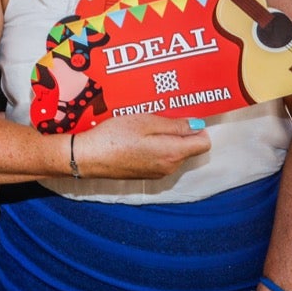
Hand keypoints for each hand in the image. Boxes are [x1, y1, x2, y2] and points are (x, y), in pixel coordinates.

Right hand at [71, 114, 211, 179]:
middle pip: (189, 148)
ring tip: (145, 126)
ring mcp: (158, 173)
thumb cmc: (114, 136)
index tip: (185, 116)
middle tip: (159, 116)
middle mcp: (170, 167)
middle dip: (180, 132)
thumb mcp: (145, 122)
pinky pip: (161, 159)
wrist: (88, 158)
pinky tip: (137, 138)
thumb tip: (198, 125)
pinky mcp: (146, 174)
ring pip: (174, 153)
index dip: (198, 128)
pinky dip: (155, 148)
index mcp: (173, 153)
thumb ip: (174, 125)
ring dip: (166, 139)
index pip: (203, 144)